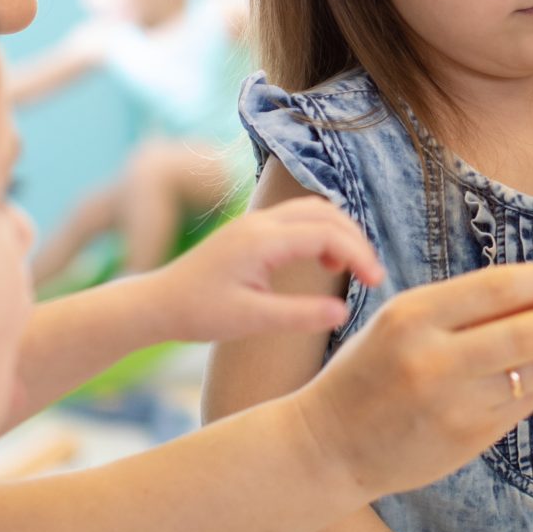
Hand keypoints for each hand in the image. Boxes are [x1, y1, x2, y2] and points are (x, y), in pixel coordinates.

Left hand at [149, 198, 382, 344]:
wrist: (157, 303)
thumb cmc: (199, 313)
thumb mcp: (251, 321)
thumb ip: (299, 314)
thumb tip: (343, 311)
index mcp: (262, 241)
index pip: (327, 233)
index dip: (359, 255)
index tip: (375, 284)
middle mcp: (260, 223)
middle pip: (326, 213)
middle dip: (355, 241)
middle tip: (371, 278)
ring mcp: (254, 222)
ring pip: (312, 210)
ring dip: (339, 233)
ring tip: (350, 270)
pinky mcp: (251, 230)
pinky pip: (296, 218)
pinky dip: (320, 233)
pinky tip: (322, 263)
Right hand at [300, 258, 532, 498]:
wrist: (330, 444)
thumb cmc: (372, 371)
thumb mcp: (402, 322)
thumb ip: (465, 308)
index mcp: (413, 317)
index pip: (499, 287)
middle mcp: (433, 361)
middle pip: (527, 332)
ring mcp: (453, 406)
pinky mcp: (468, 441)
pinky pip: (524, 404)